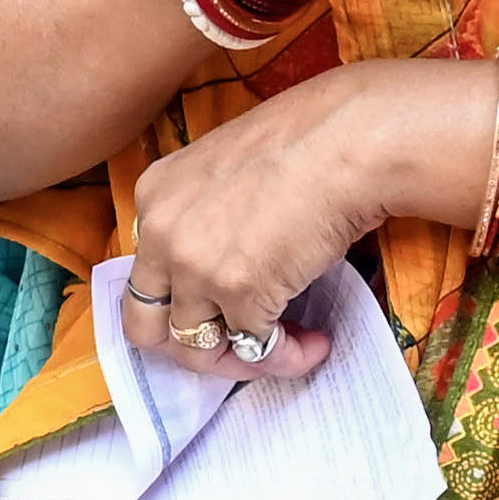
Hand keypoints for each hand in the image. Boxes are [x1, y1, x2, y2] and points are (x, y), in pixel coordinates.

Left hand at [119, 65, 394, 388]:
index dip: (185, 302)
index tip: (223, 308)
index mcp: (154, 196)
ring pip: (195, 351)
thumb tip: (229, 262)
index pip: (146, 275)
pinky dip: (287, 358)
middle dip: (193, 346)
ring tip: (288, 345)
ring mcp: (195, 267)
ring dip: (241, 361)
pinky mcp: (240, 293)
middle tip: (238, 345)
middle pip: (147, 326)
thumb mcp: (227, 166)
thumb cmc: (309, 138)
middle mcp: (161, 234)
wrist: (351, 139)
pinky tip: (315, 345)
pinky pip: (256, 350)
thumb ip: (208, 214)